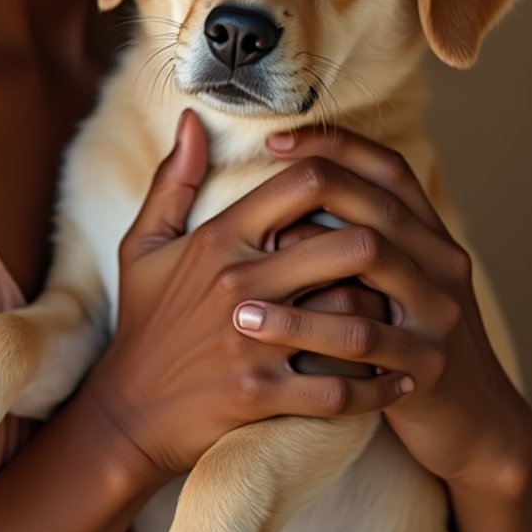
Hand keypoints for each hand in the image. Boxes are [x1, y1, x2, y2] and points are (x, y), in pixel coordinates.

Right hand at [85, 111, 411, 482]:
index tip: (360, 198)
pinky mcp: (261, 396)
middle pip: (346, 246)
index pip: (301, 185)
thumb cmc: (143, 321)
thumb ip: (174, 179)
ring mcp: (252, 342)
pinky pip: (341, 389)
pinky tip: (398, 379)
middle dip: (383, 248)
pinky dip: (379, 388)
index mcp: (219, 239)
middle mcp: (240, 284)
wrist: (126, 412)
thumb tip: (192, 118)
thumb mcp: (143, 244)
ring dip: (385, 315)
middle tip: (400, 257)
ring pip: (353, 315)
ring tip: (405, 312)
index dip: (343, 182)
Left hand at [236, 125, 531, 493]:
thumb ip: (357, 239)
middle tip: (249, 204)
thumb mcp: (397, 285)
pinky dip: (309, 329)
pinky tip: (263, 331)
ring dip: (299, 262)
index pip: (386, 168)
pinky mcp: (429, 363)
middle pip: (377, 202)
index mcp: (429, 236)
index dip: (334, 145)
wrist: (476, 426)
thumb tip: (288, 189)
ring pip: (372, 257)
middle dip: (312, 189)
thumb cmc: (412, 345)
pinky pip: (364, 337)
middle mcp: (441, 262)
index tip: (275, 140)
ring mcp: (439, 311)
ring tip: (238, 281)